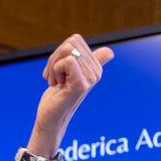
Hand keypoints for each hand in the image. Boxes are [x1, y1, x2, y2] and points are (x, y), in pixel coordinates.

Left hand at [30, 35, 113, 149]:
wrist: (50, 120)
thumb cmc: (57, 98)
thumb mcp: (70, 75)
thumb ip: (86, 62)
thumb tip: (110, 53)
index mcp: (95, 66)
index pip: (75, 39)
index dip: (60, 52)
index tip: (57, 70)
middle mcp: (96, 71)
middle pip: (70, 43)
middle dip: (54, 59)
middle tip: (54, 77)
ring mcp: (90, 78)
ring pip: (67, 50)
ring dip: (53, 65)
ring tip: (55, 81)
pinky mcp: (81, 84)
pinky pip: (67, 61)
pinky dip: (54, 70)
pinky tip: (56, 85)